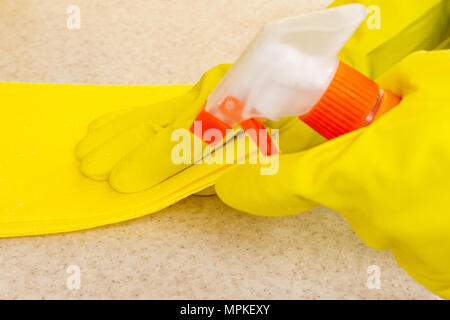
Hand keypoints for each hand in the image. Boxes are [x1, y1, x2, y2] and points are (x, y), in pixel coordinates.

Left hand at [216, 50, 449, 297]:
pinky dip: (429, 208)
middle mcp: (373, 219)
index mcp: (357, 175)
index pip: (278, 183)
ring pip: (384, 209)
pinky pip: (414, 229)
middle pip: (345, 186)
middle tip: (402, 140)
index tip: (228, 181)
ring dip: (403, 184)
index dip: (248, 181)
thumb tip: (395, 91)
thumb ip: (401, 86)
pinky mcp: (437, 269)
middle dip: (365, 162)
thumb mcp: (439, 85)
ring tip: (444, 163)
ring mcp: (407, 249)